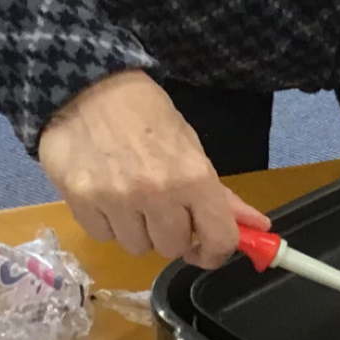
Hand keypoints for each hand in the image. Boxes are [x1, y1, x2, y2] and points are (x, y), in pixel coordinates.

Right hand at [37, 70, 270, 263]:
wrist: (89, 87)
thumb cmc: (146, 114)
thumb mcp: (190, 147)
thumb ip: (220, 194)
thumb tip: (259, 228)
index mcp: (193, 177)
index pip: (219, 240)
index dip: (215, 252)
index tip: (203, 247)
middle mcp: (156, 193)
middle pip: (172, 249)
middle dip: (170, 233)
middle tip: (160, 208)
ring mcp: (115, 200)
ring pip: (136, 247)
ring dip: (136, 230)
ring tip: (127, 197)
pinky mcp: (80, 201)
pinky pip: (102, 236)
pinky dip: (106, 222)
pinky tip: (104, 194)